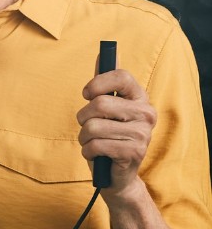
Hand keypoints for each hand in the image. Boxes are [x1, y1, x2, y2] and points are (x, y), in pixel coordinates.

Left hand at [77, 68, 156, 202]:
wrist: (116, 174)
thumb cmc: (108, 136)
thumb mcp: (107, 109)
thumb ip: (105, 83)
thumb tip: (104, 53)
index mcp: (140, 99)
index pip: (122, 76)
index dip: (98, 83)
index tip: (87, 94)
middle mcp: (146, 114)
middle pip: (100, 104)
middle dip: (83, 117)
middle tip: (88, 126)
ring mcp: (142, 134)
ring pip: (93, 126)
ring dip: (84, 137)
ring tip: (93, 143)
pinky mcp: (133, 153)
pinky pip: (95, 145)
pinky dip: (87, 151)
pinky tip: (97, 155)